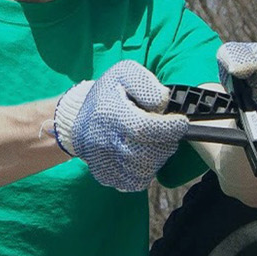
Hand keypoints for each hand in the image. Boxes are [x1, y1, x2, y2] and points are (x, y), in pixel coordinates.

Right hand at [51, 60, 187, 191]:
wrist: (76, 115)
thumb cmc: (108, 92)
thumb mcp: (125, 73)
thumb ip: (146, 83)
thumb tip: (162, 103)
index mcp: (110, 114)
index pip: (145, 129)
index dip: (170, 128)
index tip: (180, 122)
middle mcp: (104, 141)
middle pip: (147, 153)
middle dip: (166, 142)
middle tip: (166, 131)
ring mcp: (103, 161)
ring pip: (144, 171)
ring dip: (157, 158)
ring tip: (155, 143)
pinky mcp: (104, 174)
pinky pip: (134, 182)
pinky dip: (145, 172)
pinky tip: (143, 156)